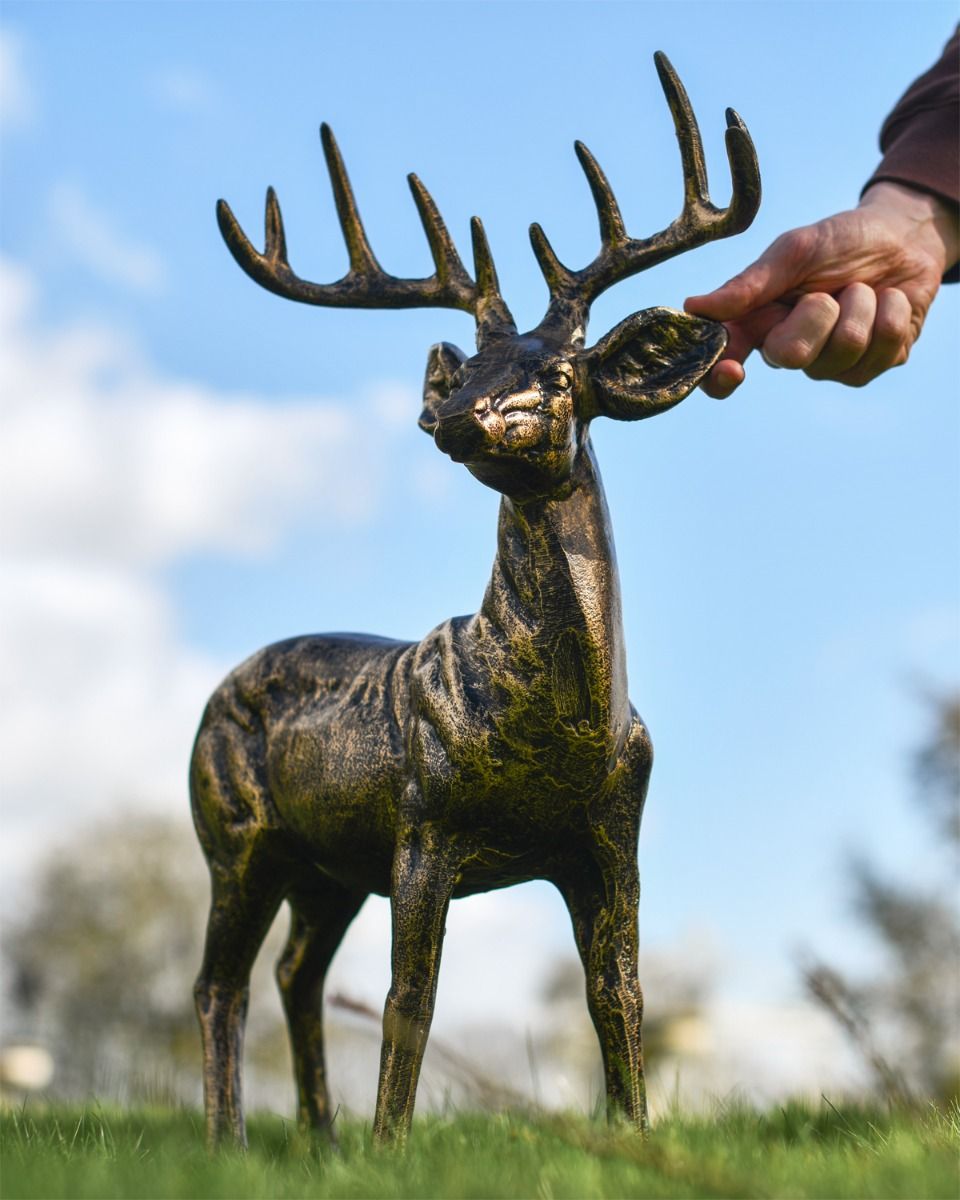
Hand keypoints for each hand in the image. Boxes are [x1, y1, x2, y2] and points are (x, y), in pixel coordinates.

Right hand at [685, 182, 959, 396]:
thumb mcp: (794, 251)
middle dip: (815, 313)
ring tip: (861, 290)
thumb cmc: (841, 242)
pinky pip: (882, 350)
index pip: (723, 368)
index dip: (720, 378)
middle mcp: (789, 351)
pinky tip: (888, 303)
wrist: (904, 238)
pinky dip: (890, 314)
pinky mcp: (871, 367)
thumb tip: (694, 307)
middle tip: (826, 292)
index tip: (731, 368)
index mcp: (758, 325)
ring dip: (860, 307)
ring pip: (842, 351)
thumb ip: (748, 284)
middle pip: (788, 355)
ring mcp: (831, 366)